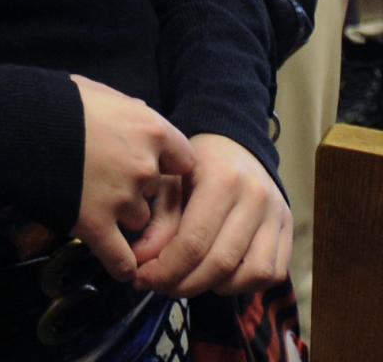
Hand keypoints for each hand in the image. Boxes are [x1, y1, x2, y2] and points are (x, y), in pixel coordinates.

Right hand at [71, 75, 194, 281]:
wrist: (18, 125)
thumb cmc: (56, 102)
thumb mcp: (98, 92)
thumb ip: (126, 106)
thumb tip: (140, 110)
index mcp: (149, 128)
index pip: (183, 160)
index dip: (166, 164)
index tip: (151, 165)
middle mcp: (143, 166)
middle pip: (157, 192)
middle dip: (138, 189)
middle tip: (110, 181)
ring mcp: (122, 198)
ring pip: (139, 221)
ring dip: (122, 217)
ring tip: (94, 201)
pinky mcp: (96, 225)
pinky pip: (121, 259)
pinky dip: (121, 264)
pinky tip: (117, 262)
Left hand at [131, 132, 291, 296]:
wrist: (233, 145)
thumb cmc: (196, 164)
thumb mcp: (170, 180)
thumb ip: (159, 221)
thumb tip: (143, 259)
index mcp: (223, 178)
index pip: (194, 241)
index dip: (166, 269)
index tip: (143, 278)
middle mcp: (256, 196)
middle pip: (221, 263)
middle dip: (185, 284)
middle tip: (160, 286)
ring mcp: (278, 214)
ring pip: (251, 274)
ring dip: (216, 287)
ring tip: (189, 279)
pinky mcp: (289, 229)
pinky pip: (271, 274)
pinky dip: (243, 284)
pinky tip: (218, 276)